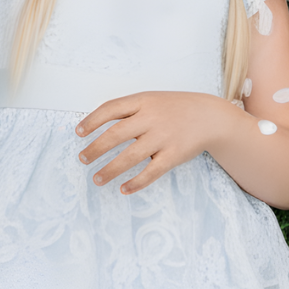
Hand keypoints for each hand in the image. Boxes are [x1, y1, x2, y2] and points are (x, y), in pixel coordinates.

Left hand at [76, 91, 236, 193]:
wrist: (210, 117)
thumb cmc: (175, 108)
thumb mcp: (152, 100)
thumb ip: (129, 110)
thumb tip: (99, 125)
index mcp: (143, 101)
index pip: (110, 109)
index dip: (92, 121)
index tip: (78, 132)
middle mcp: (151, 118)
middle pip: (115, 134)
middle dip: (96, 148)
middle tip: (83, 159)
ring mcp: (163, 137)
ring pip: (130, 156)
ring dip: (110, 170)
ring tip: (96, 179)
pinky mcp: (173, 155)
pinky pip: (151, 172)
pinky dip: (136, 183)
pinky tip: (124, 189)